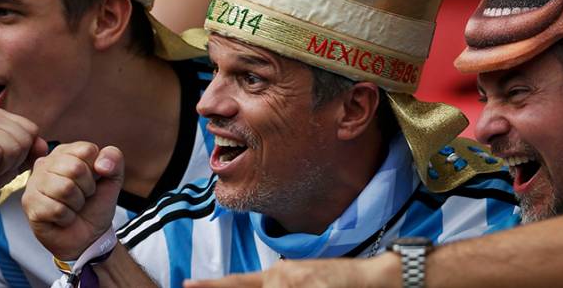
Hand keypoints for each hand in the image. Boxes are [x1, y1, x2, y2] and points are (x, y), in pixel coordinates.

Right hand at [22, 142, 123, 260]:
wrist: (88, 236)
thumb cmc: (95, 204)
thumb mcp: (113, 178)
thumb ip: (113, 159)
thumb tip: (101, 164)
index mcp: (65, 152)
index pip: (86, 150)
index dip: (97, 170)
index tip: (93, 180)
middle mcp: (45, 163)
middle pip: (76, 168)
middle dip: (87, 188)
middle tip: (82, 196)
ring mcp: (34, 183)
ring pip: (65, 188)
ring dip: (77, 203)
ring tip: (72, 206)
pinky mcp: (29, 204)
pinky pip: (57, 209)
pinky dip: (67, 217)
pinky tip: (63, 217)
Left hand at [183, 254, 401, 287]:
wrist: (376, 278)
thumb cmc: (339, 282)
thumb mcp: (302, 280)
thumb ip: (279, 285)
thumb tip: (264, 287)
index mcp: (279, 276)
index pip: (238, 284)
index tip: (186, 286)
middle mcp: (282, 280)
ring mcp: (293, 287)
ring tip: (307, 287)